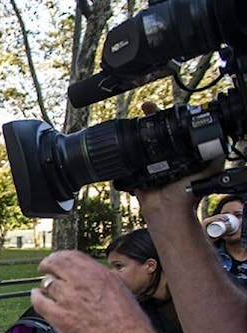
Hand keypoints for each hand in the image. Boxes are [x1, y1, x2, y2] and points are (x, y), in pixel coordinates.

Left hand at [31, 251, 159, 332]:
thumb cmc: (129, 322)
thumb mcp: (120, 289)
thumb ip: (103, 279)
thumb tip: (91, 275)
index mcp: (98, 274)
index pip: (72, 256)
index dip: (61, 256)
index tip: (57, 259)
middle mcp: (81, 282)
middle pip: (55, 263)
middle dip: (48, 264)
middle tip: (44, 267)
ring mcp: (68, 298)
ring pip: (47, 283)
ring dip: (45, 284)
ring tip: (44, 287)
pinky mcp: (59, 316)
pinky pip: (39, 301)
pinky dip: (36, 297)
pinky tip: (37, 297)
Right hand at [134, 101, 223, 216]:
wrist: (168, 209)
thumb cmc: (189, 194)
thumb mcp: (209, 168)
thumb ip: (215, 154)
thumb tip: (222, 138)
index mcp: (181, 152)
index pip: (175, 129)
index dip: (170, 117)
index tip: (168, 108)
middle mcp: (165, 155)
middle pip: (156, 131)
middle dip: (151, 117)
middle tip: (147, 108)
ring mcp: (149, 163)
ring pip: (141, 141)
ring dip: (137, 129)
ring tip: (137, 116)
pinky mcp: (136, 171)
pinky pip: (129, 159)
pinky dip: (126, 149)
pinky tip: (125, 138)